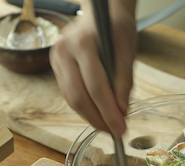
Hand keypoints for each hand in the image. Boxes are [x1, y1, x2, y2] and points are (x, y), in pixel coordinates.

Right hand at [49, 0, 136, 136]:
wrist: (101, 13)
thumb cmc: (116, 28)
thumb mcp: (128, 50)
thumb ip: (124, 81)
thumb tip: (122, 111)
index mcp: (83, 44)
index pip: (96, 87)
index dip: (108, 112)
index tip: (121, 128)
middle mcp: (64, 51)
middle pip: (78, 97)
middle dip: (98, 120)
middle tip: (115, 132)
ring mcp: (56, 59)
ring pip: (71, 99)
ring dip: (91, 117)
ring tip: (109, 127)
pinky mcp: (56, 66)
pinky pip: (69, 94)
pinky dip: (85, 107)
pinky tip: (99, 115)